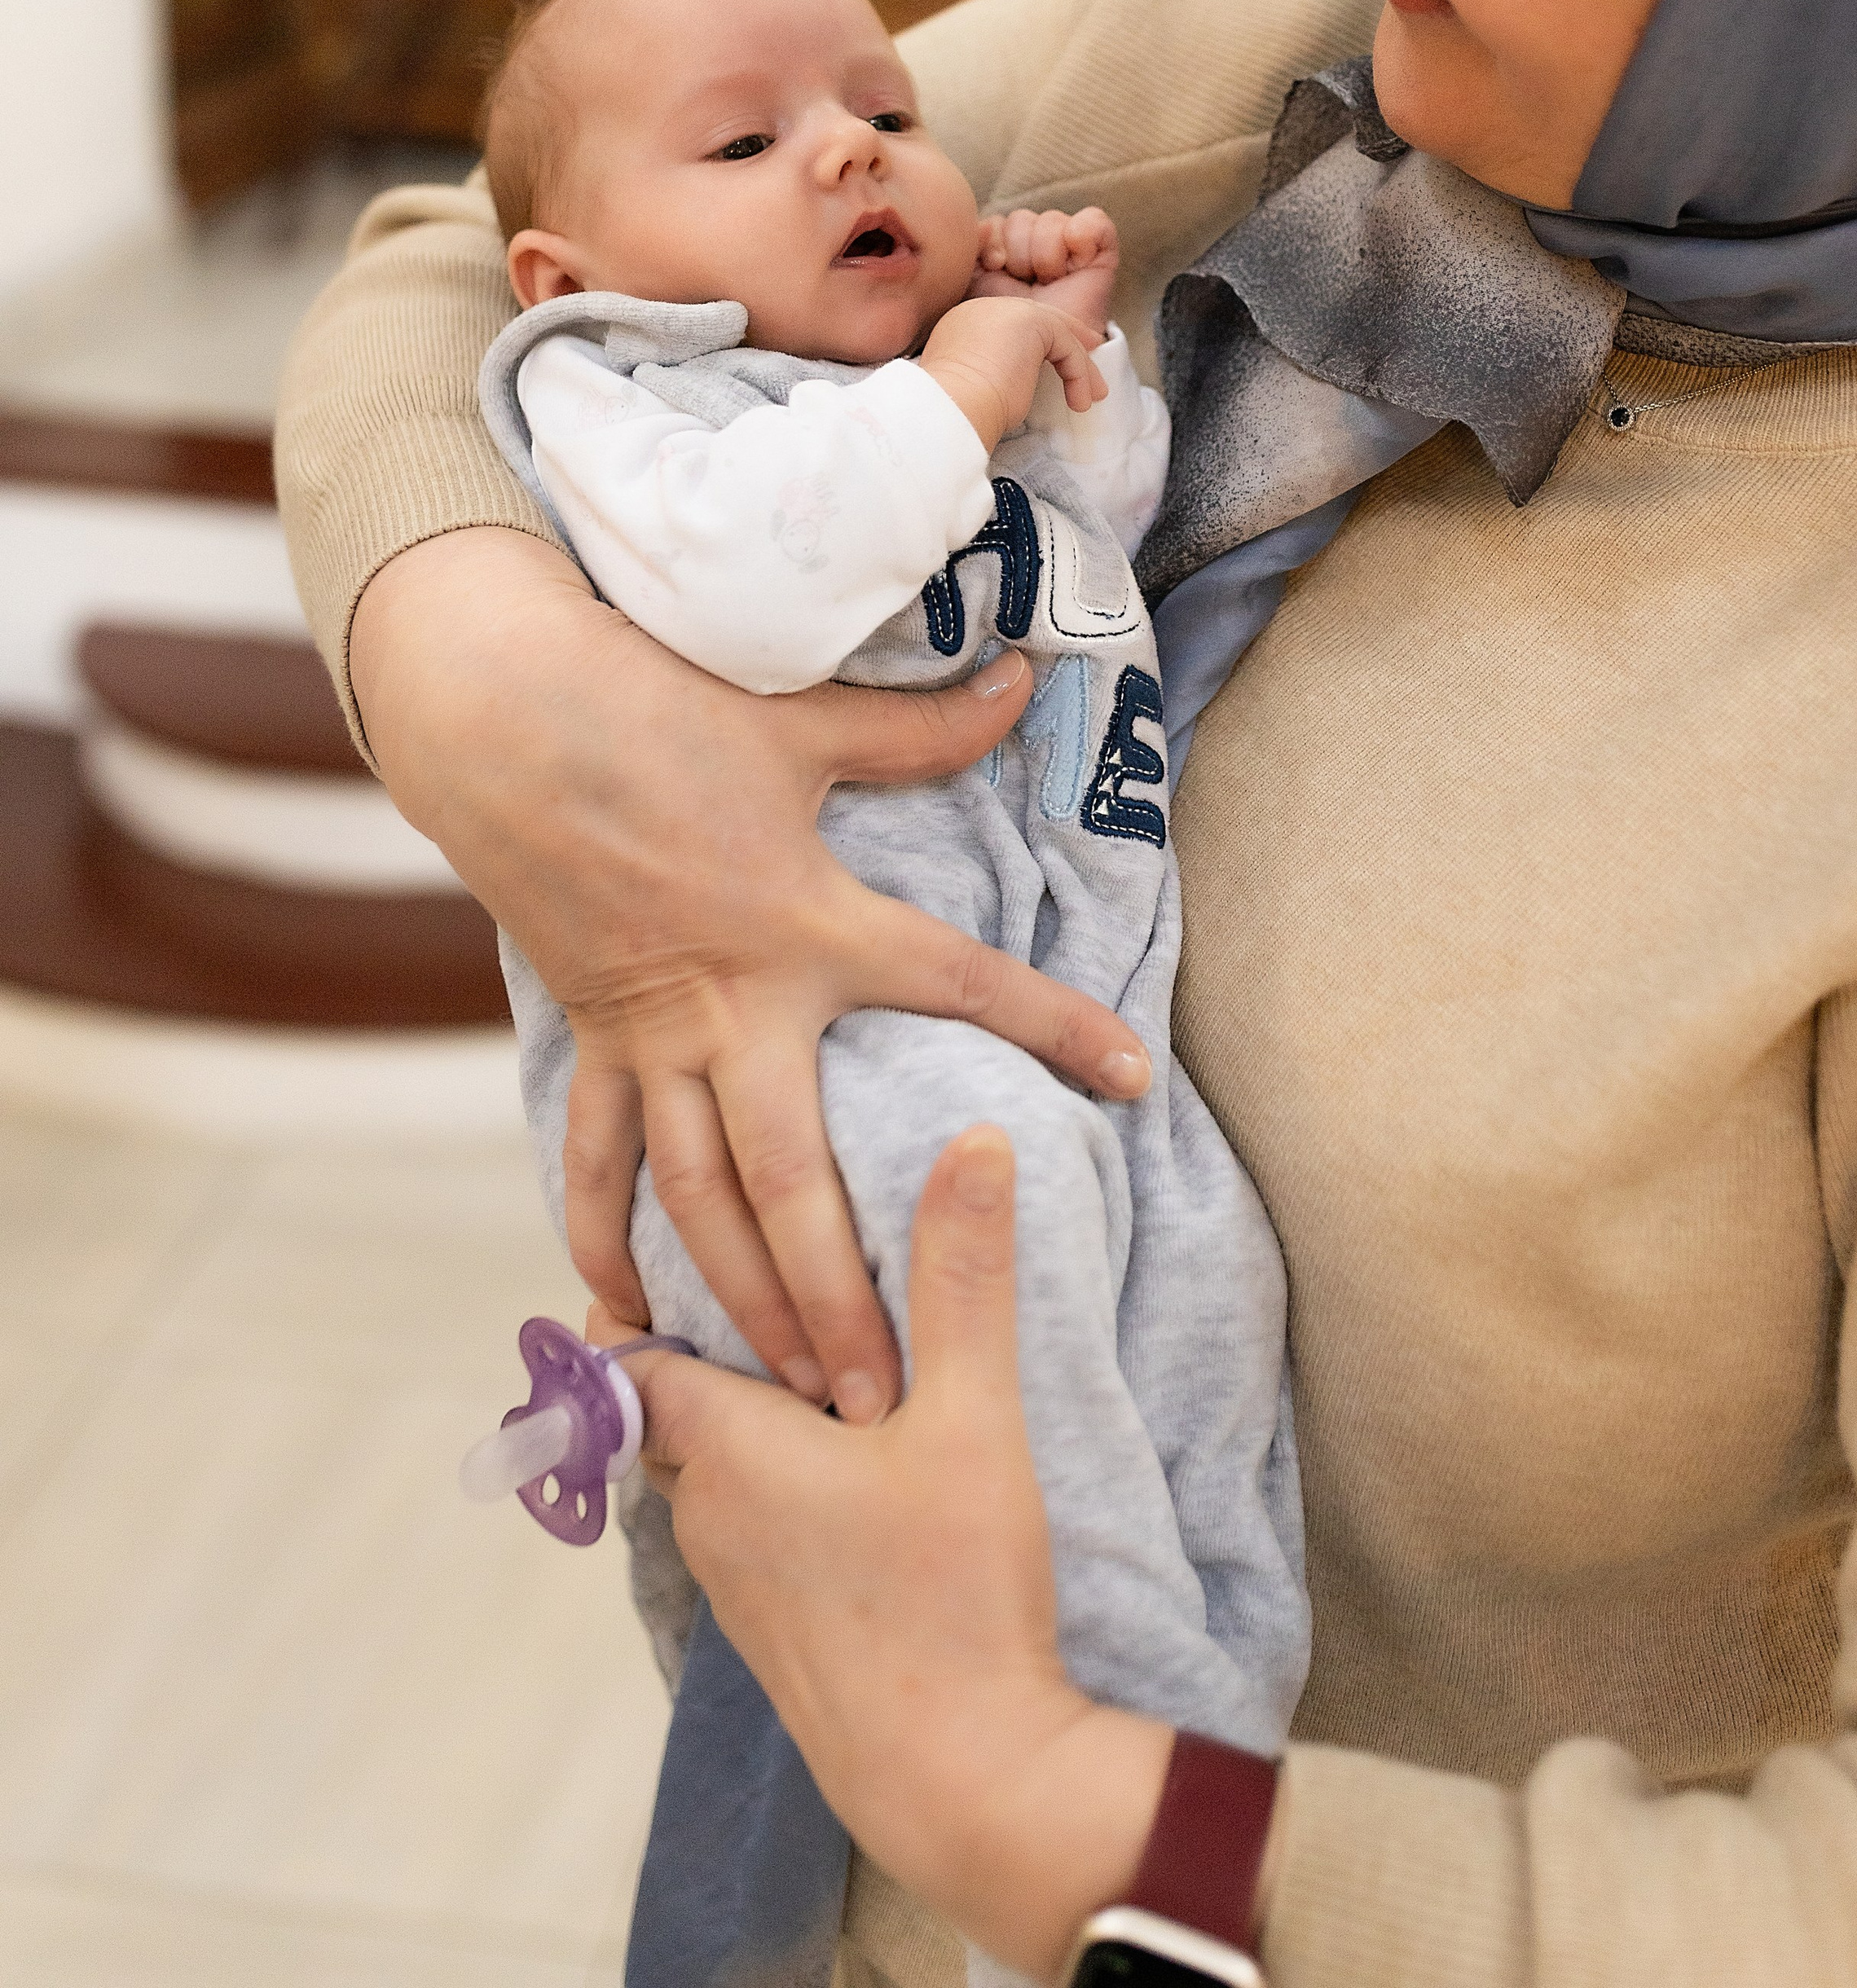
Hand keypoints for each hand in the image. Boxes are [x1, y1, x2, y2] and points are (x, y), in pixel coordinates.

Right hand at [349, 530, 1150, 1419]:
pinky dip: (608, 1238)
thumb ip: (918, 728)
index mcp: (807, 927)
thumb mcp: (800, 719)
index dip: (1053, 1024)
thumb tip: (1022, 676)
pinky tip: (631, 1313)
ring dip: (737, 1300)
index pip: (958, 984)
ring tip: (787, 1394)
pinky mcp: (592, 1038)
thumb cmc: (657, 710)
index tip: (1134, 1076)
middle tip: (881, 1398)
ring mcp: (652, 1036)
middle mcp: (733, 1007)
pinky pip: (597, 1162)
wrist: (504, 726)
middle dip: (835, 1297)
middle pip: (792, 1181)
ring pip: (696, 1200)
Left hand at [609, 1127, 1174, 1981]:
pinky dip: (774, 1488)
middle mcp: (707, 1517)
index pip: (626, 1353)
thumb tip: (976, 1140)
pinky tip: (852, 1476)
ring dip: (743, 1423)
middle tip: (759, 1275)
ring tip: (814, 1363)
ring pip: (707, 1476)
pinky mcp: (778, 1638)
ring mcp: (737, 1589)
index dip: (639, 1292)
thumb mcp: (971, 1415)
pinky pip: (747, 1534)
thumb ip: (964, 1275)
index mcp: (725, 1450)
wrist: (963, 1781)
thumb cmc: (953, 1598)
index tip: (670, 1235)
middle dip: (700, 1346)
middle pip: (665, 1410)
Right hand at [923, 292, 1104, 451]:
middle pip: (1037, 317)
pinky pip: (1065, 346)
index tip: (1060, 359)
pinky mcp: (1030, 323)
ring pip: (1055, 333)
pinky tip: (1078, 401)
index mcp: (965, 323)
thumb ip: (992, 371)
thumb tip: (1014, 382)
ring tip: (1092, 396)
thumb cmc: (957, 411)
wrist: (950, 407)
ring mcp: (1005, 311)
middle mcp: (983, 310)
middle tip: (1092, 349)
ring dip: (1079, 366)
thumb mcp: (972, 385)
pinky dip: (1078, 374)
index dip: (1041, 338)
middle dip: (1069, 333)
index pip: (1011, 324)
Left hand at [971, 208, 1120, 345]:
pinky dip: (1083, 235)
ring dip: (1047, 254)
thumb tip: (985, 223)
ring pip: (1052, 220)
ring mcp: (1071, 242)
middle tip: (1029, 282)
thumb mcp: (978, 282)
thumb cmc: (1010, 325)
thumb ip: (973, 249)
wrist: (1044, 355)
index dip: (995, 242)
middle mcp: (1038, 241)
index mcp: (1008, 247)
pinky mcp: (1101, 247)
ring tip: (1050, 279)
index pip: (998, 222)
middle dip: (1020, 254)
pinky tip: (1075, 261)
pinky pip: (1094, 221)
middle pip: (1022, 219)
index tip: (996, 267)